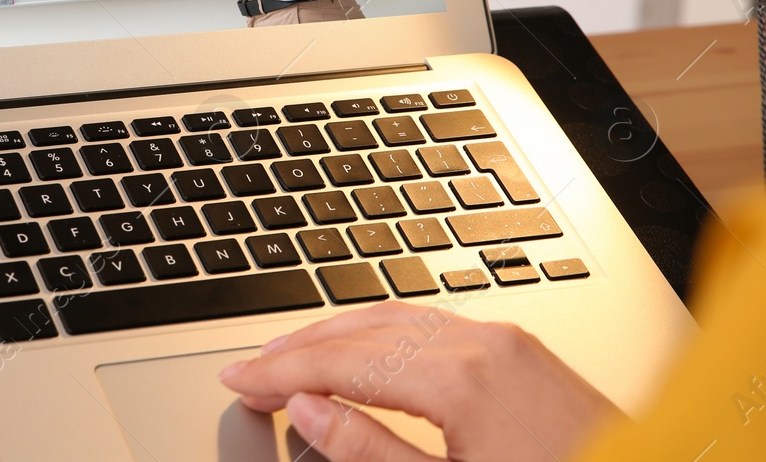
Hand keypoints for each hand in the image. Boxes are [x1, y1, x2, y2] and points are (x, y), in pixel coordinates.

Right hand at [218, 301, 622, 461]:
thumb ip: (370, 451)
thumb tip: (308, 410)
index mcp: (463, 378)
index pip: (343, 363)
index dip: (282, 372)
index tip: (240, 383)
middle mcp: (485, 343)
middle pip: (364, 330)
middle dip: (300, 349)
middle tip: (251, 374)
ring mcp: (509, 342)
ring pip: (396, 318)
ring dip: (337, 336)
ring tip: (293, 360)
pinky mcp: (525, 352)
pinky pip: (433, 324)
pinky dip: (382, 334)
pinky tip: (365, 350)